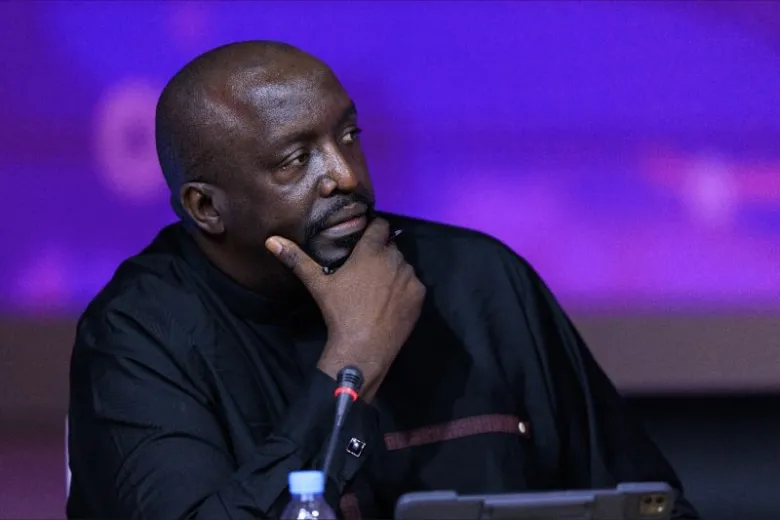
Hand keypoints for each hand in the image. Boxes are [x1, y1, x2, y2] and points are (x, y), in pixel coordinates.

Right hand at [265, 218, 424, 400]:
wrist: (363, 347)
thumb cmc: (339, 312)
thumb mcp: (317, 284)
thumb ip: (296, 259)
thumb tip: (271, 241)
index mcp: (371, 251)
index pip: (380, 225)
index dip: (373, 229)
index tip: (365, 238)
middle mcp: (394, 258)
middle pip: (391, 246)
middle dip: (381, 252)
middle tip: (367, 268)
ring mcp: (410, 277)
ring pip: (403, 264)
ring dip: (393, 270)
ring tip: (378, 287)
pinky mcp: (419, 294)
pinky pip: (413, 284)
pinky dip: (404, 288)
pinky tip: (390, 301)